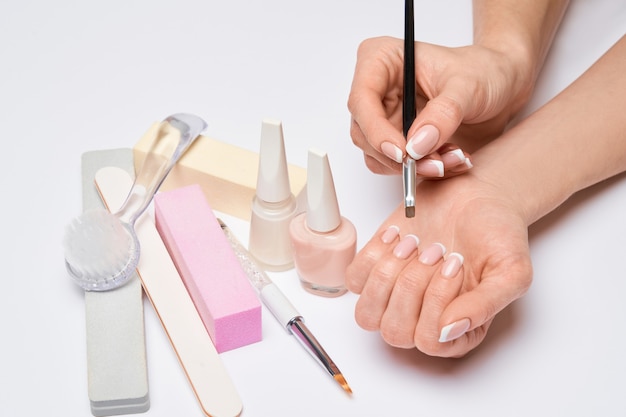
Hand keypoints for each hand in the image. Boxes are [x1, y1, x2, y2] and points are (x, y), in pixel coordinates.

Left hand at [345, 174, 532, 356]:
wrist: (476, 197)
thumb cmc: (496, 234)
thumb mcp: (511, 269)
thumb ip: (486, 305)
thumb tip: (448, 330)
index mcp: (458, 331)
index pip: (429, 341)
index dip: (437, 302)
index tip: (455, 264)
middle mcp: (423, 321)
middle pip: (395, 331)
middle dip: (412, 285)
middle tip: (436, 251)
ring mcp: (394, 298)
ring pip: (367, 314)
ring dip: (388, 274)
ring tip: (414, 244)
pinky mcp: (374, 270)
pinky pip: (354, 279)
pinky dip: (374, 254)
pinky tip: (399, 235)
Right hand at [348, 37, 531, 175]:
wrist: (502, 86)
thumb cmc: (484, 71)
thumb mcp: (469, 86)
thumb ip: (443, 113)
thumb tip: (416, 144)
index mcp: (382, 60)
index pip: (361, 100)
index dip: (376, 130)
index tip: (403, 152)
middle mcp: (377, 90)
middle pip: (364, 133)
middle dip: (399, 156)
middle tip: (434, 165)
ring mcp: (384, 117)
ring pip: (378, 155)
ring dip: (414, 167)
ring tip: (452, 159)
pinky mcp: (396, 139)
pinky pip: (396, 166)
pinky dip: (422, 171)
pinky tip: (450, 159)